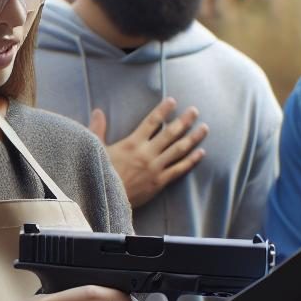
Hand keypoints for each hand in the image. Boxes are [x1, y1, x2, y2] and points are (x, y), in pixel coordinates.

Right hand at [90, 98, 207, 207]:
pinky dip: (191, 160)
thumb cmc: (99, 174)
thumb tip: (97, 111)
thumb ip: (97, 129)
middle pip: (170, 133)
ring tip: (204, 128)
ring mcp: (156, 167)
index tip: (173, 101)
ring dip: (193, 137)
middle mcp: (147, 153)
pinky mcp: (160, 182)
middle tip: (195, 111)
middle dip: (184, 120)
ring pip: (179, 149)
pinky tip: (201, 153)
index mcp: (132, 143)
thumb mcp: (96, 150)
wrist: (106, 200)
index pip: (152, 121)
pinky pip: (179, 169)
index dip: (163, 110)